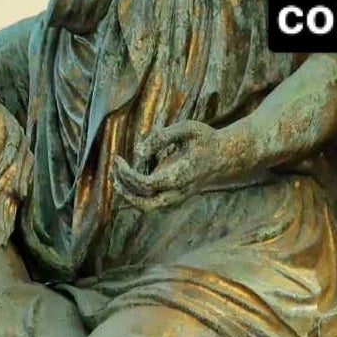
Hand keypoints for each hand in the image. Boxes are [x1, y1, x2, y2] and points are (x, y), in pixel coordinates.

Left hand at [112, 121, 226, 212]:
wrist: (224, 157)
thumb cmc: (205, 140)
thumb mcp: (188, 128)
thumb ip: (162, 137)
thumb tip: (138, 152)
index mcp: (182, 176)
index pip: (148, 185)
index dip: (128, 175)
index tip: (118, 159)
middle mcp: (179, 192)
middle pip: (145, 204)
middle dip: (125, 191)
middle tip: (112, 171)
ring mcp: (177, 198)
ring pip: (146, 207)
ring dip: (128, 194)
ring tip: (115, 174)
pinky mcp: (174, 199)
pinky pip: (150, 203)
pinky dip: (135, 194)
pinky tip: (126, 177)